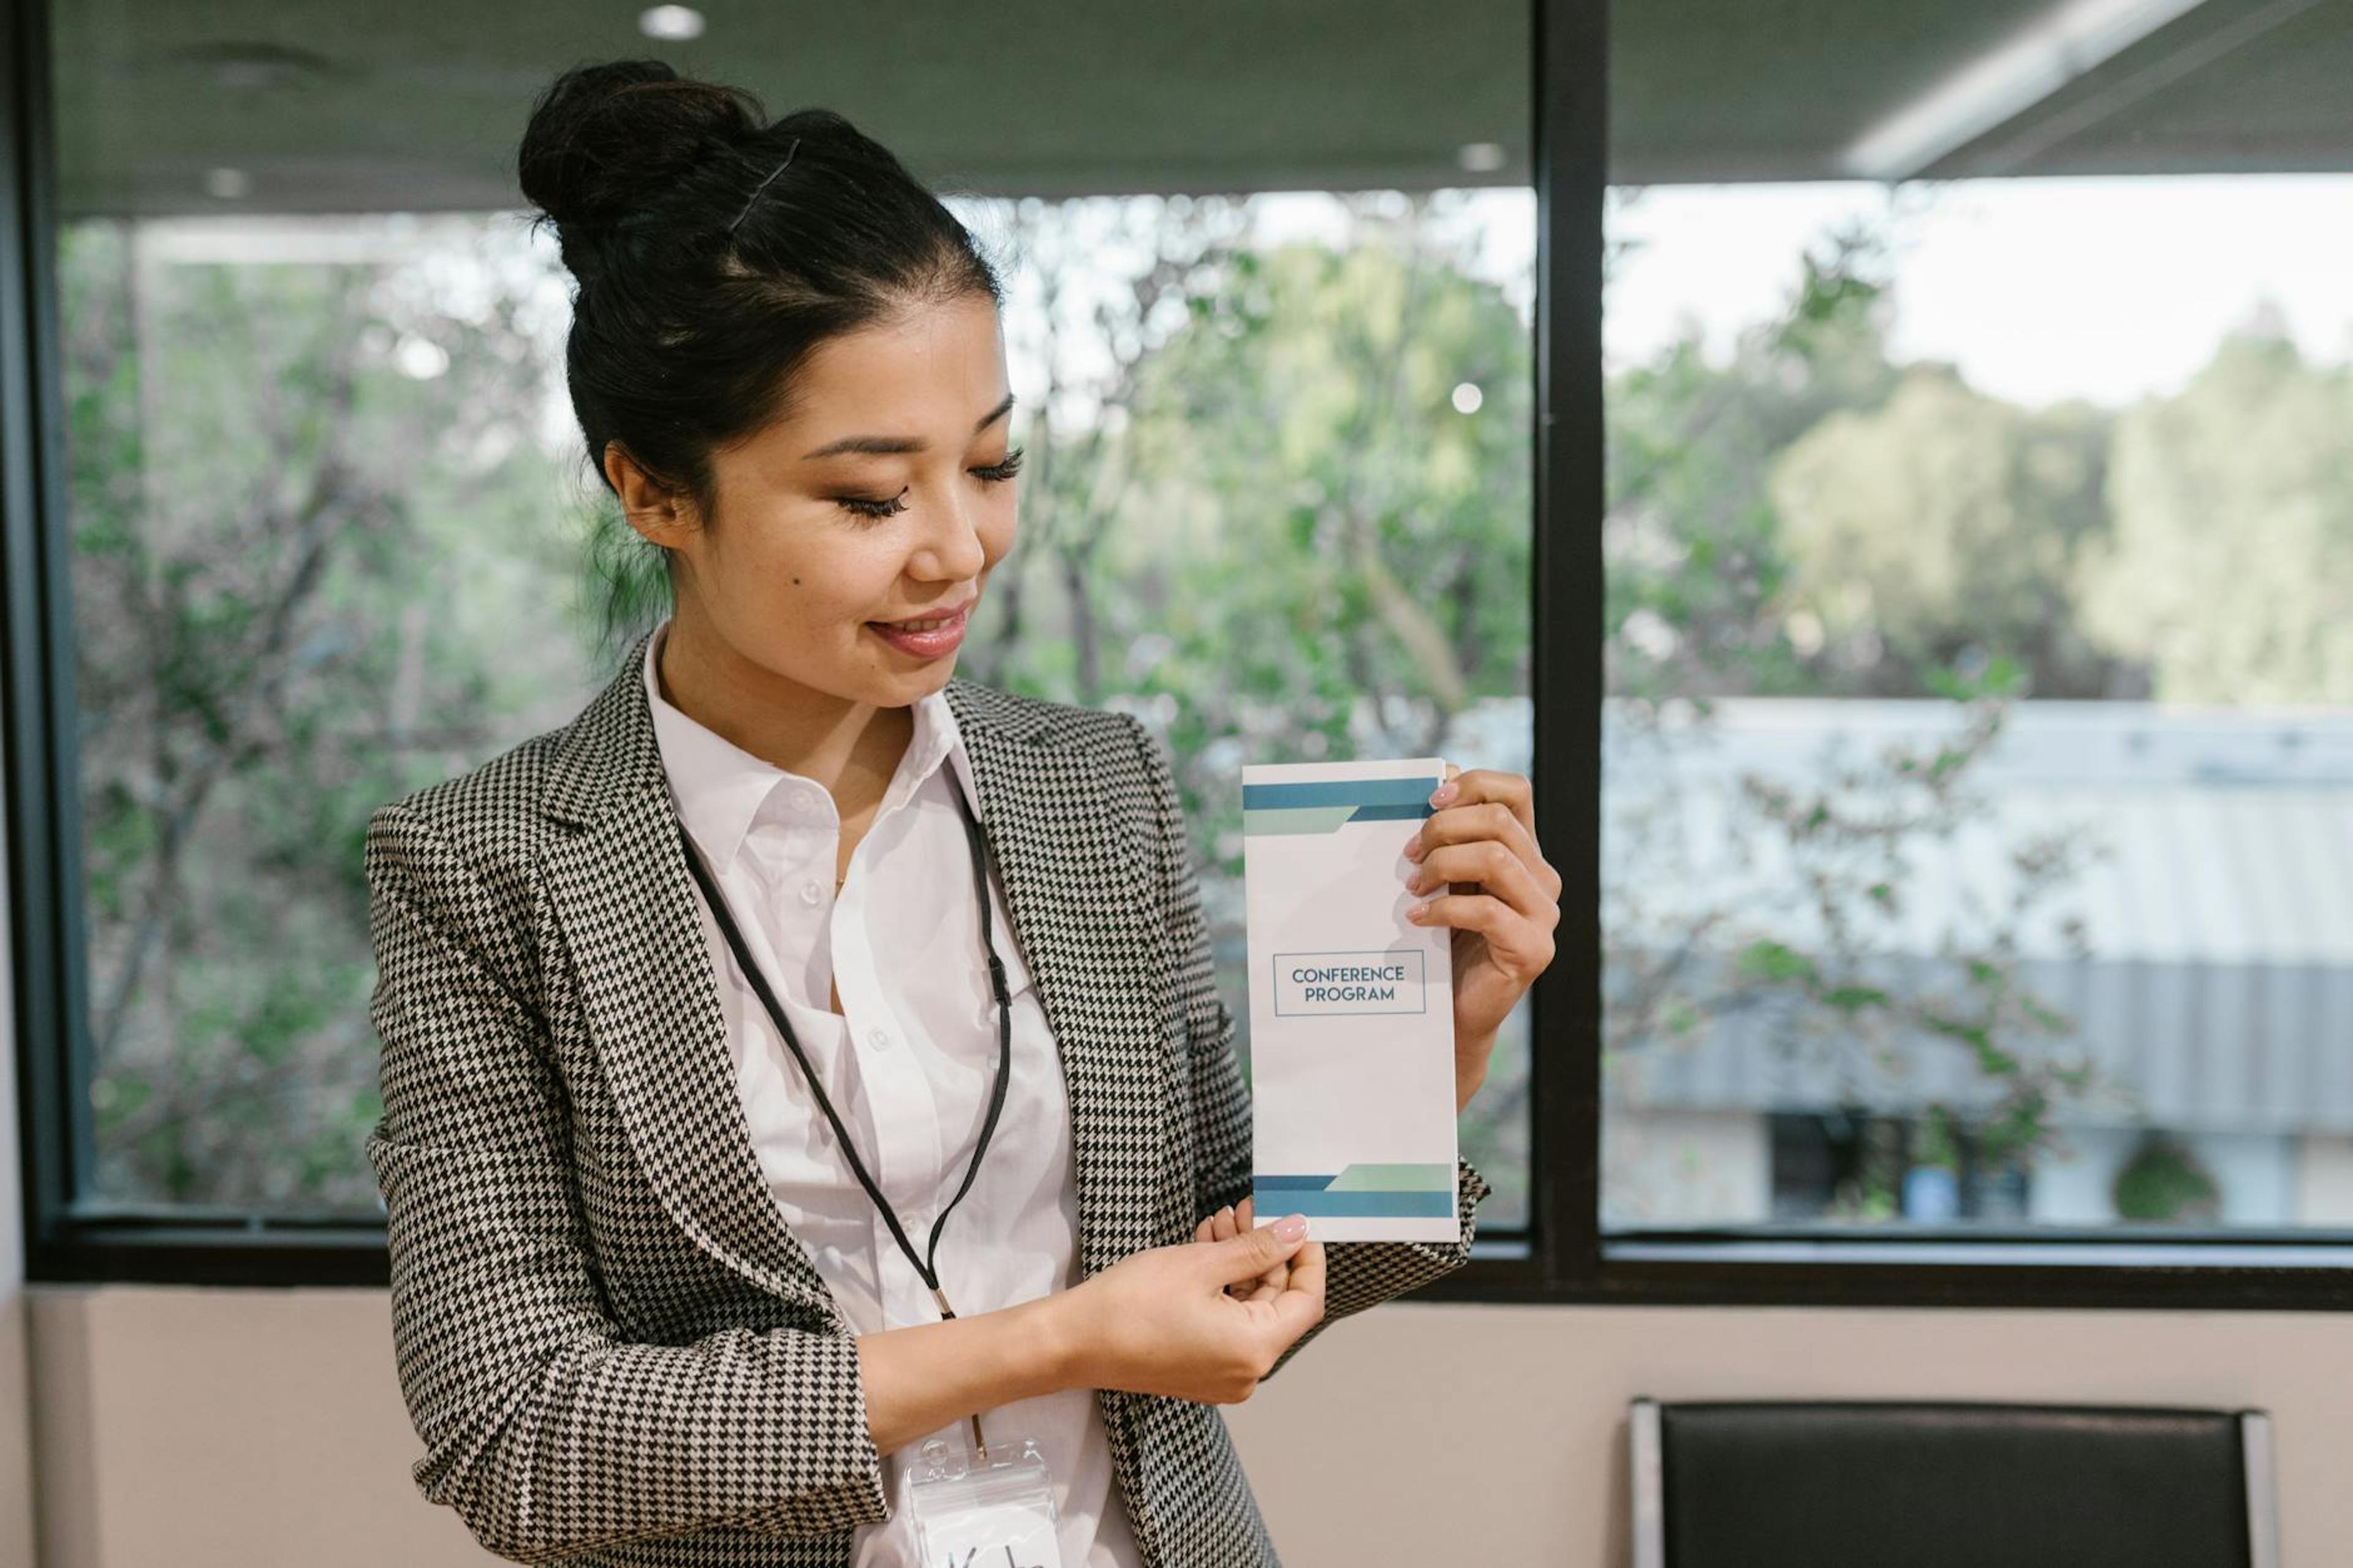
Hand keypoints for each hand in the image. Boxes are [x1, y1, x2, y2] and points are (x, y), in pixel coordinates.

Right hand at [1056, 1214, 1325, 1403]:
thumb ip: (1257, 1248)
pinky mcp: (1200, 1370)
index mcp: (1255, 1350)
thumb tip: (1296, 1231)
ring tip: (1218, 1222)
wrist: (1074, 1342)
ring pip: (1249, 1310)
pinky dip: (1222, 1287)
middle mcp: (1246, 1372)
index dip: (1308, 1258)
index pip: (1307, 1301)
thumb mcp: (1201, 1264)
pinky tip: (1206, 1249)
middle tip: (1243, 1211)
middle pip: (1277, 1304)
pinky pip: (1227, 1324)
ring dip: (1239, 1264)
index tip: (1296, 1224)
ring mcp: (1222, 1375)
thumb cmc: (1131, 1305)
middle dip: (1264, 1253)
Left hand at [1402, 765, 1559, 1112]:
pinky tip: (1417, 919)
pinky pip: (1488, 911)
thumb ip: (1448, 836)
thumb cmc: (1443, 941)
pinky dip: (1444, 909)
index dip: (1474, 785)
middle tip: (1408, 854)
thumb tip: (1439, 775)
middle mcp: (1542, 878)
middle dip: (1443, 829)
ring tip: (1412, 887)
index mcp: (1524, 853)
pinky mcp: (1533, 949)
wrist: (1452, 1012)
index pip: (1516, 792)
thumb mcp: (1445, 879)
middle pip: (1498, 821)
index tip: (1430, 800)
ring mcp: (1543, 915)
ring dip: (1442, 866)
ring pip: (1496, 858)